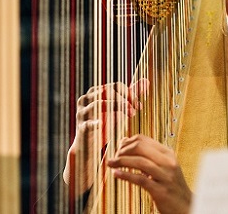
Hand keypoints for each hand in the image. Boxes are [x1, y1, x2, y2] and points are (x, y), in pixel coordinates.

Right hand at [63, 79, 148, 194]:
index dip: (129, 94)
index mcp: (96, 92)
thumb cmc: (106, 124)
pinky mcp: (81, 127)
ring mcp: (82, 113)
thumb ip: (131, 95)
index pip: (115, 86)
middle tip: (134, 111)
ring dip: (116, 107)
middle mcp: (86, 99)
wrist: (91, 146)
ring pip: (97, 103)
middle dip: (123, 100)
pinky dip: (95, 123)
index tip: (138, 106)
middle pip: (107, 91)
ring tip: (129, 115)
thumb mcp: (120, 108)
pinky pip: (87, 123)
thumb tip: (146, 81)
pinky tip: (102, 124)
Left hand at [107, 134, 192, 213]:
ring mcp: (165, 176)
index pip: (143, 140)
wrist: (186, 206)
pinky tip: (116, 174)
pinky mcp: (160, 190)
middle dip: (123, 151)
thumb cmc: (171, 185)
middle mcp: (168, 162)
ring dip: (121, 161)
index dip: (127, 143)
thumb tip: (124, 140)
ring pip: (139, 162)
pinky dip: (126, 175)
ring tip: (110, 163)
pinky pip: (140, 179)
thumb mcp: (162, 166)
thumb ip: (145, 155)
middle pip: (140, 147)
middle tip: (114, 157)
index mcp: (168, 153)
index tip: (118, 149)